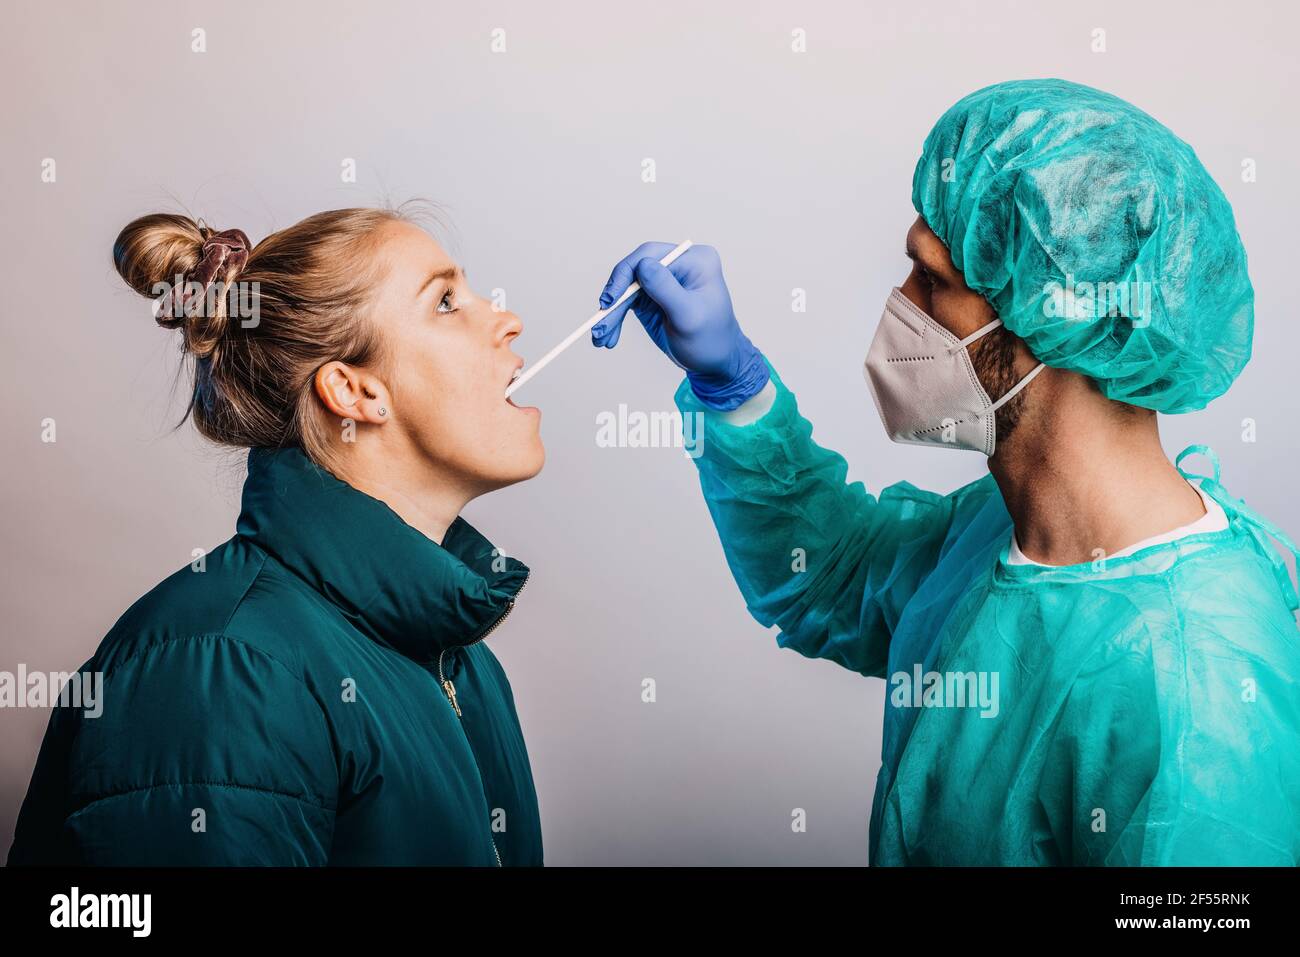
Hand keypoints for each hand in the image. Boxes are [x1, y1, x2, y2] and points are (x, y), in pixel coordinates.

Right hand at [591, 242, 768, 410]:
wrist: (716, 363)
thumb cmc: (711, 340)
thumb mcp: (689, 316)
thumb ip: (666, 289)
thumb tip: (642, 265)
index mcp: (694, 260)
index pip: (650, 256)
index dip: (625, 276)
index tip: (609, 302)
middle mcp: (678, 264)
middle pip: (633, 271)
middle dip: (614, 300)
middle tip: (600, 326)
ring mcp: (663, 279)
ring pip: (625, 288)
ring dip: (611, 314)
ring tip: (601, 339)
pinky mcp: (651, 296)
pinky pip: (626, 302)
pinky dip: (615, 319)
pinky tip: (608, 337)